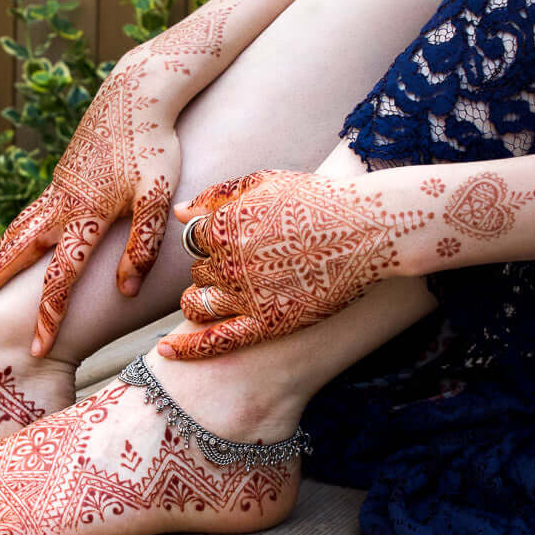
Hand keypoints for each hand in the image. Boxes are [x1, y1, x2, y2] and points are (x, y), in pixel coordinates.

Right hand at [0, 58, 180, 355]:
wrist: (136, 93)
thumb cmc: (154, 145)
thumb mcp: (157, 196)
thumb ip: (142, 245)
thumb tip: (124, 290)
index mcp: (83, 215)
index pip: (60, 277)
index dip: (49, 315)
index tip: (35, 347)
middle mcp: (59, 205)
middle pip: (12, 254)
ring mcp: (55, 192)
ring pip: (13, 233)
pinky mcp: (60, 180)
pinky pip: (26, 218)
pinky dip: (9, 239)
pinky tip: (10, 249)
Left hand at [158, 170, 432, 358]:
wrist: (369, 229)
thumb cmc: (319, 200)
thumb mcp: (266, 182)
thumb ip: (217, 195)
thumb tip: (180, 213)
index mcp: (224, 225)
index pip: (194, 239)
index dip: (211, 240)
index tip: (234, 240)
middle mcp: (229, 262)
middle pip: (198, 273)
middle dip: (212, 270)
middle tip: (245, 266)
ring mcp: (247, 295)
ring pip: (198, 304)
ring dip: (201, 300)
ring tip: (218, 297)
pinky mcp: (268, 323)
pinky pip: (216, 341)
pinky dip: (186, 348)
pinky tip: (165, 352)